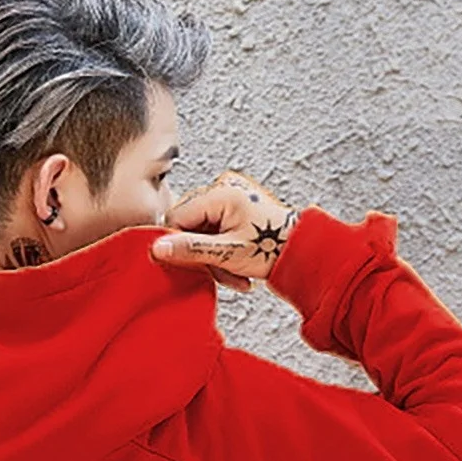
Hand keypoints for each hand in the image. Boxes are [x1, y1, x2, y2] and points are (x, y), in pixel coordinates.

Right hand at [151, 170, 302, 290]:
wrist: (303, 251)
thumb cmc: (274, 248)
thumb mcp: (227, 253)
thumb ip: (190, 250)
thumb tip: (158, 248)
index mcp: (221, 192)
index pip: (177, 216)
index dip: (176, 244)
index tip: (184, 265)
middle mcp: (224, 186)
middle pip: (188, 223)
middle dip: (199, 253)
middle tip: (216, 272)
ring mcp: (231, 195)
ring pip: (200, 230)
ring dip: (212, 256)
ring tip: (232, 273)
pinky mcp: (235, 206)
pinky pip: (213, 229)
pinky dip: (220, 250)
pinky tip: (234, 265)